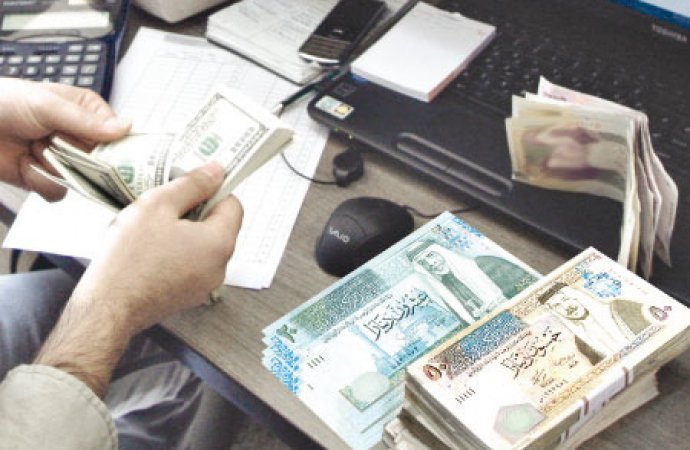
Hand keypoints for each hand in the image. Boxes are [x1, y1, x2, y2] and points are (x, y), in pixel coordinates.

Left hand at [0, 78, 130, 200]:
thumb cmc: (3, 103)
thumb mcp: (47, 105)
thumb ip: (85, 121)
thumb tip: (124, 128)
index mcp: (87, 113)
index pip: (118, 136)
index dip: (116, 148)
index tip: (108, 154)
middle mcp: (79, 137)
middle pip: (103, 163)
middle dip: (80, 160)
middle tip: (62, 148)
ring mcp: (65, 159)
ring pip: (82, 180)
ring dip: (55, 168)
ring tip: (34, 148)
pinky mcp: (48, 178)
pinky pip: (59, 191)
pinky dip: (40, 181)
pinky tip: (25, 162)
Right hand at [36, 162, 242, 395]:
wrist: (107, 307)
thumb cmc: (130, 257)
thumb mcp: (157, 205)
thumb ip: (192, 185)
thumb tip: (217, 171)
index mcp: (220, 243)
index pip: (233, 205)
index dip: (213, 191)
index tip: (190, 185)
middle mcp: (220, 267)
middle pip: (218, 227)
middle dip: (194, 212)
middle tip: (163, 206)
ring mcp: (204, 285)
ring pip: (202, 247)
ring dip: (183, 234)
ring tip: (151, 230)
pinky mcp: (187, 296)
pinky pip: (190, 266)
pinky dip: (176, 254)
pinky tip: (149, 252)